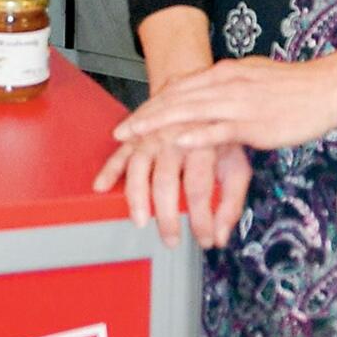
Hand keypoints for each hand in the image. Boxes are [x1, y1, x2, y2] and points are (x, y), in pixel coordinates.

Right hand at [92, 129, 250, 248]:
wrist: (197, 96)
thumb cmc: (216, 136)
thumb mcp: (235, 165)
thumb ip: (231, 202)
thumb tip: (221, 237)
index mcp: (202, 145)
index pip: (199, 188)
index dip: (201, 219)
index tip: (205, 240)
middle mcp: (175, 139)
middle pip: (166, 181)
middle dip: (167, 216)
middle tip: (171, 240)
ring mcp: (151, 136)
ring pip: (138, 168)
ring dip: (137, 197)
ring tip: (140, 221)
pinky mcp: (135, 137)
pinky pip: (118, 155)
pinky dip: (108, 171)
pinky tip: (102, 186)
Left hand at [113, 53, 336, 152]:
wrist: (331, 86)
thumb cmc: (297, 86)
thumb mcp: (255, 78)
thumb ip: (231, 86)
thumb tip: (213, 93)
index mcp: (227, 73)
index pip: (180, 87)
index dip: (153, 103)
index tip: (133, 117)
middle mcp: (227, 83)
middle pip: (176, 99)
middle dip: (146, 117)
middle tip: (120, 133)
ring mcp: (239, 102)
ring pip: (189, 112)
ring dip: (158, 125)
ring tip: (134, 137)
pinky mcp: (255, 122)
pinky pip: (219, 129)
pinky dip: (195, 135)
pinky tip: (175, 142)